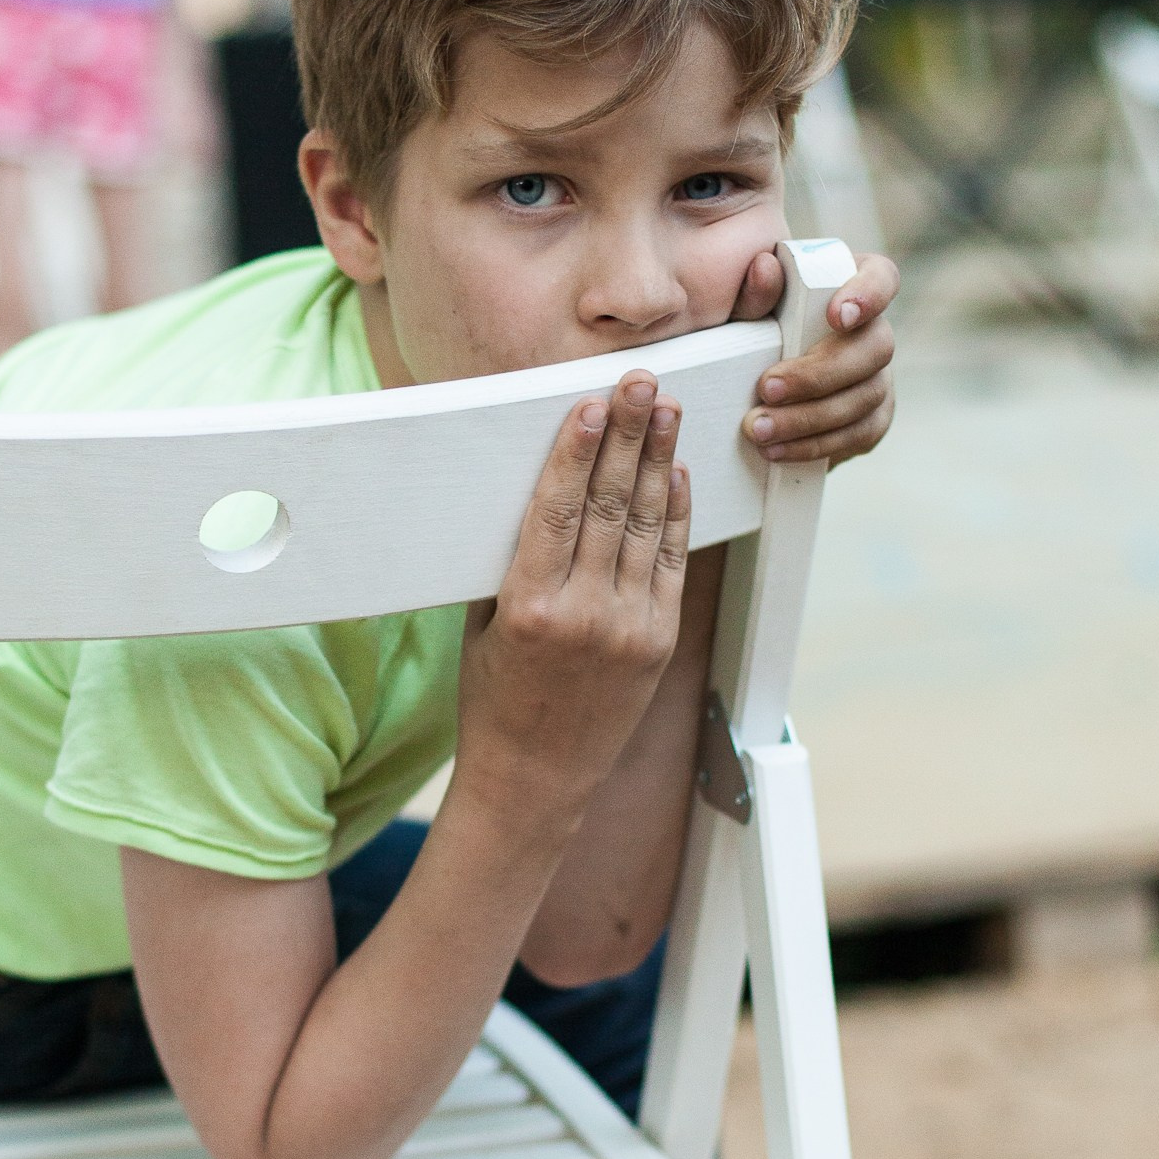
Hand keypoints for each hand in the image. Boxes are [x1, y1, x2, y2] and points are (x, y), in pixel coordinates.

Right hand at [456, 371, 691, 822]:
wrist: (536, 777)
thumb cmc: (493, 697)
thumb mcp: (483, 625)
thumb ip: (512, 562)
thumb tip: (535, 484)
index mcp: (528, 607)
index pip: (559, 510)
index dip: (577, 450)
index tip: (590, 403)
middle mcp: (584, 614)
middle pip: (610, 504)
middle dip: (627, 435)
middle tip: (640, 381)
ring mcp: (629, 628)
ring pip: (646, 525)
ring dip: (657, 459)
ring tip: (664, 408)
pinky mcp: (659, 641)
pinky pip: (672, 563)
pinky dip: (675, 512)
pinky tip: (675, 471)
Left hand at [731, 244, 897, 465]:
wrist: (753, 383)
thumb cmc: (753, 331)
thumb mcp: (747, 309)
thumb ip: (755, 291)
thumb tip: (763, 268)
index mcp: (853, 286)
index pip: (882, 278)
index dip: (869, 295)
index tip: (838, 315)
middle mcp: (876, 331)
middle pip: (875, 348)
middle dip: (819, 374)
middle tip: (766, 388)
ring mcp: (880, 377)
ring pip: (865, 397)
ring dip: (809, 418)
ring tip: (759, 429)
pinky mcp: (874, 418)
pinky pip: (857, 435)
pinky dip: (816, 446)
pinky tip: (778, 450)